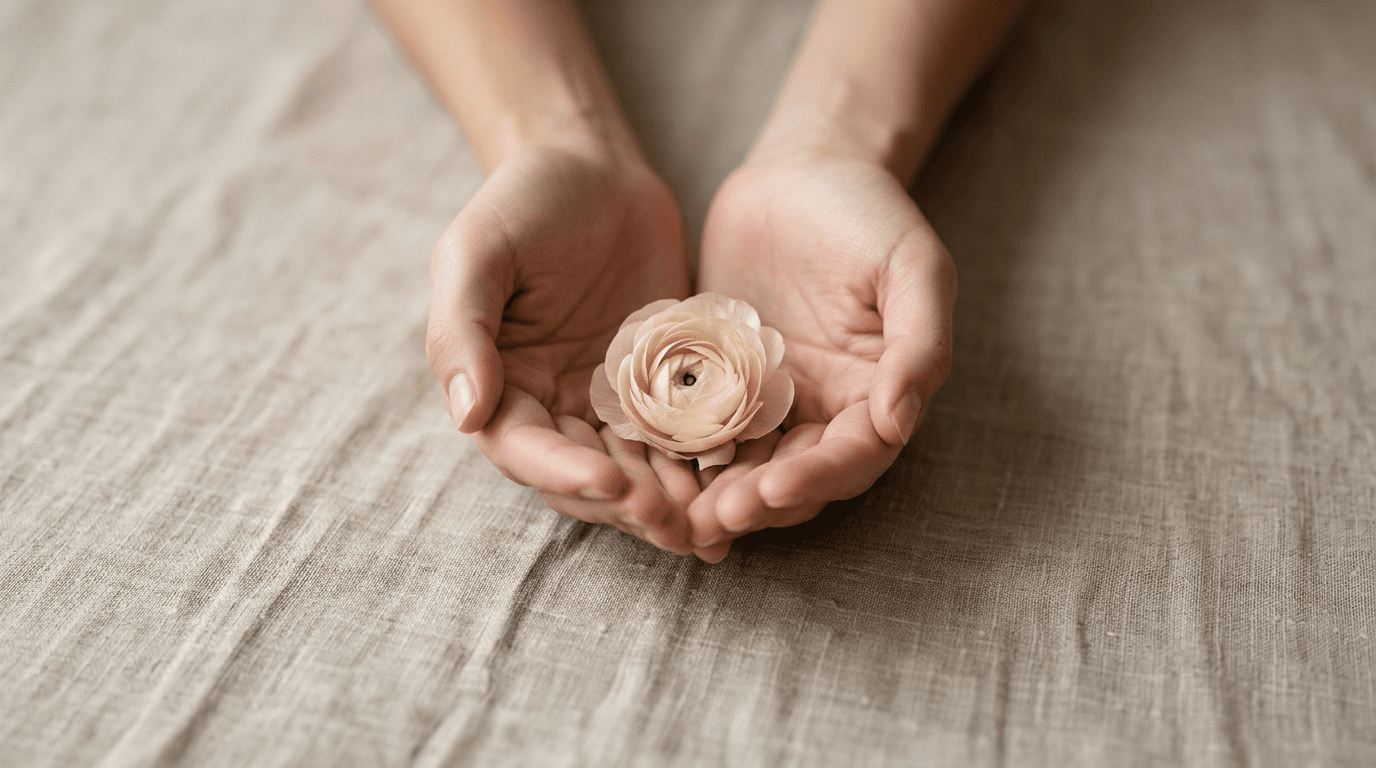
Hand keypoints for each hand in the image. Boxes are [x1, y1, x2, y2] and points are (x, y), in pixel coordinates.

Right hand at [426, 141, 699, 552]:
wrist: (592, 166)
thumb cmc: (522, 201)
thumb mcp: (477, 251)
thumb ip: (462, 330)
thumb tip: (467, 414)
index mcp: (499, 386)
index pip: (525, 449)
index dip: (565, 473)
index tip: (607, 482)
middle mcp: (552, 407)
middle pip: (587, 478)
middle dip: (628, 504)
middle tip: (675, 521)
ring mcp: (611, 403)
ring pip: (639, 471)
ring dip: (672, 502)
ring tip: (712, 523)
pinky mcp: (664, 387)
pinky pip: (684, 435)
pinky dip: (708, 464)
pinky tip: (743, 484)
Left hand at [688, 151, 955, 557]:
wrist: (801, 171)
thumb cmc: (868, 213)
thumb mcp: (913, 266)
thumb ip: (918, 344)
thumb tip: (898, 423)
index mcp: (876, 393)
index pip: (854, 456)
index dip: (818, 478)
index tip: (775, 490)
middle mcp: (823, 410)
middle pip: (796, 476)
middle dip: (758, 502)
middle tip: (714, 518)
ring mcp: (767, 400)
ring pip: (743, 465)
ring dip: (714, 494)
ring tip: (678, 515)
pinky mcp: (717, 381)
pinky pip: (697, 426)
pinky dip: (679, 452)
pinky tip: (646, 468)